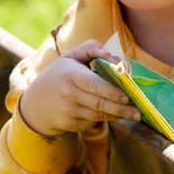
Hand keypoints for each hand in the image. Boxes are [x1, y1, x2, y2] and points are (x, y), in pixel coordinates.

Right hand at [18, 40, 140, 136]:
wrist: (36, 104)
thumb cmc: (59, 76)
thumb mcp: (70, 57)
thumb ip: (89, 48)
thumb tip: (108, 53)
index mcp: (70, 75)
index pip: (94, 84)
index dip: (111, 91)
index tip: (127, 95)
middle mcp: (68, 94)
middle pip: (100, 103)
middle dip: (121, 108)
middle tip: (138, 110)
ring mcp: (69, 111)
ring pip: (99, 115)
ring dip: (117, 114)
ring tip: (133, 113)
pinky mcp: (70, 124)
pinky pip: (92, 122)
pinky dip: (105, 118)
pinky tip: (115, 115)